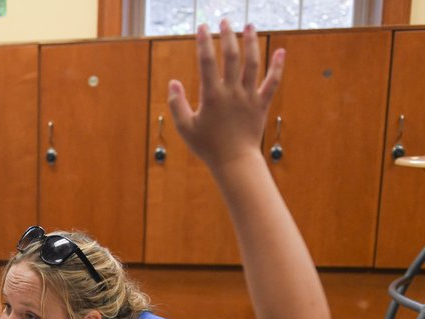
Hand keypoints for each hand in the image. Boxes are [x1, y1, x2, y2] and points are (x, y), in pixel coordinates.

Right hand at [167, 21, 283, 172]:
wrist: (234, 162)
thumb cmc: (207, 146)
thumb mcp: (185, 128)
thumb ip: (177, 104)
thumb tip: (173, 82)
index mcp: (212, 96)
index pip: (207, 62)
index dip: (204, 43)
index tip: (202, 27)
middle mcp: (232, 92)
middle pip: (232, 57)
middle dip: (228, 36)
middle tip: (225, 21)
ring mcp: (249, 97)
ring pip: (253, 64)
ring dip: (251, 43)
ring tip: (249, 26)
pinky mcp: (261, 104)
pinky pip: (272, 82)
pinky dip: (278, 66)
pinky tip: (281, 51)